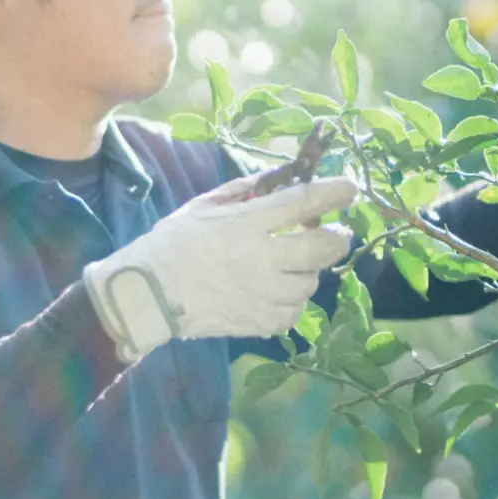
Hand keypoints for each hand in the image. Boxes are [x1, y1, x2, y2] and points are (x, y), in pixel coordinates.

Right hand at [81, 174, 357, 361]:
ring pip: (310, 283)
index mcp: (246, 225)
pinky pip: (294, 313)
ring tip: (294, 265)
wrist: (146, 294)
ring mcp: (262, 295)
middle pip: (322, 249)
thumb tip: (282, 175)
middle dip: (338, 238)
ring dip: (309, 271)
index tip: (351, 188)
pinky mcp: (258, 323)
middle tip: (338, 233)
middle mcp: (261, 260)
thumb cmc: (173, 243)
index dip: (334, 193)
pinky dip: (293, 301)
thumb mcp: (206, 205)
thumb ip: (246, 188)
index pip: (303, 203)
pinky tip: (279, 292)